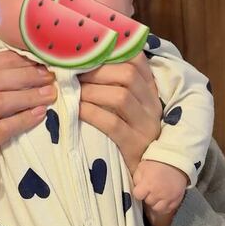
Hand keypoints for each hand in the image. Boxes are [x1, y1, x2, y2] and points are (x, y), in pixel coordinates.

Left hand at [77, 52, 161, 175]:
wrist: (142, 174)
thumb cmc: (126, 134)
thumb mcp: (127, 107)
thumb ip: (114, 85)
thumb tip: (83, 60)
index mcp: (150, 91)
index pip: (137, 59)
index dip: (112, 51)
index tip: (86, 51)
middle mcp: (152, 105)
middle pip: (127, 75)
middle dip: (96, 71)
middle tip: (72, 74)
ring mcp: (146, 127)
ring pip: (120, 97)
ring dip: (91, 91)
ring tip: (72, 92)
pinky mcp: (134, 146)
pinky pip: (112, 124)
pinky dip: (91, 113)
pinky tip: (77, 111)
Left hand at [132, 160, 187, 214]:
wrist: (175, 161)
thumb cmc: (157, 164)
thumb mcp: (142, 167)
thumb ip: (137, 179)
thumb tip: (135, 189)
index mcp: (148, 184)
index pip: (138, 196)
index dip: (139, 192)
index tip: (141, 189)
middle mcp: (158, 192)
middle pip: (148, 202)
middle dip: (147, 197)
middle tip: (150, 191)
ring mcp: (168, 197)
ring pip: (157, 209)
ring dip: (155, 204)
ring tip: (156, 197)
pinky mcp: (176, 199)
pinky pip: (168, 209)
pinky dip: (165, 207)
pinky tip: (163, 200)